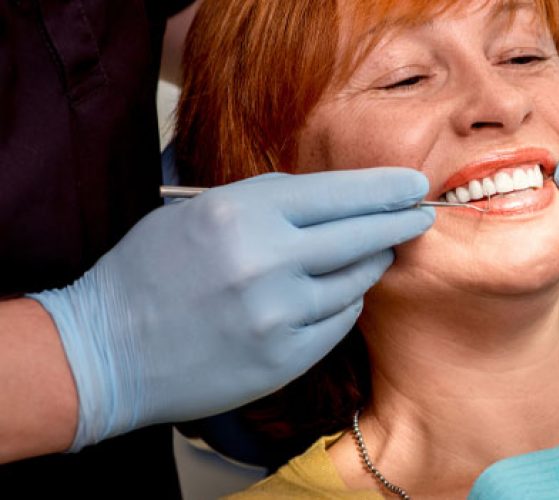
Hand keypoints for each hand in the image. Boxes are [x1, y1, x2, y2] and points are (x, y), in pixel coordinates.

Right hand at [30, 168, 433, 450]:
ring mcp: (278, 314)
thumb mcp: (198, 213)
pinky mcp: (284, 357)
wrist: (105, 352)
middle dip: (400, 222)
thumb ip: (267, 203)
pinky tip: (335, 294)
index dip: (384, 188)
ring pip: (356, 280)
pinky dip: (343, 303)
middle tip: (421, 214)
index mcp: (241, 213)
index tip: (413, 183)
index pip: (338, 193)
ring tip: (374, 253)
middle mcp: (266, 261)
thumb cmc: (149, 273)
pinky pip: (339, 321)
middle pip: (362, 235)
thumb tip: (337, 199)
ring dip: (370, 264)